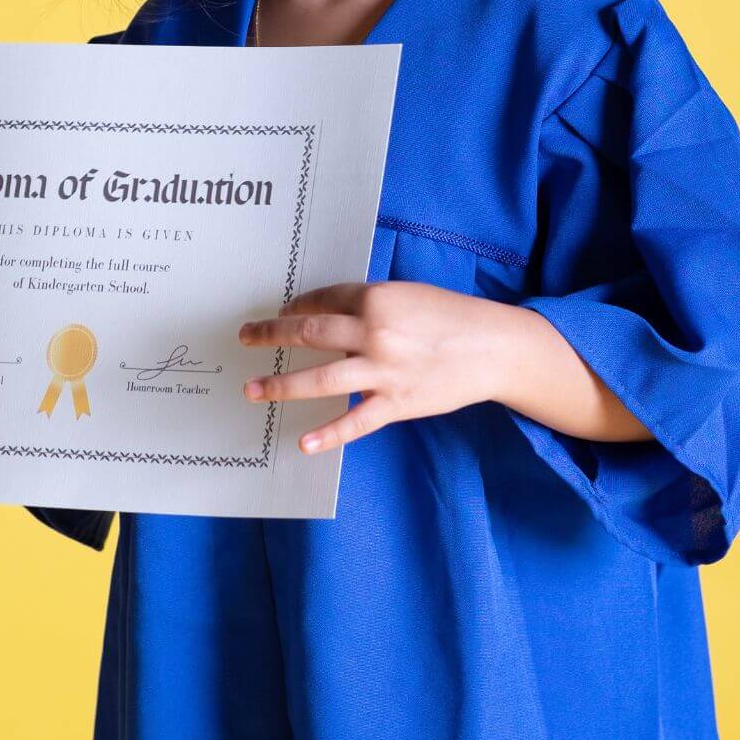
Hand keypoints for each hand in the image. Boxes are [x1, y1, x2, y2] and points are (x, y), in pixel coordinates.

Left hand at [238, 282, 505, 454]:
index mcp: (377, 299)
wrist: (494, 347)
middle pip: (309, 334)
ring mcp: (384, 371)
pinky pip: (355, 422)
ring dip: (281, 385)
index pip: (322, 301)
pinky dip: (328, 434)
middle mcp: (375, 333)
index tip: (278, 315)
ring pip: (321, 379)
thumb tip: (329, 317)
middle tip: (245, 338)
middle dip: (271, 336)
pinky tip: (303, 443)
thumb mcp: (408, 296)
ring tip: (253, 389)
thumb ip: (370, 306)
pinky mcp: (397, 402)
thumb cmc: (451, 316)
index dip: (295, 307)